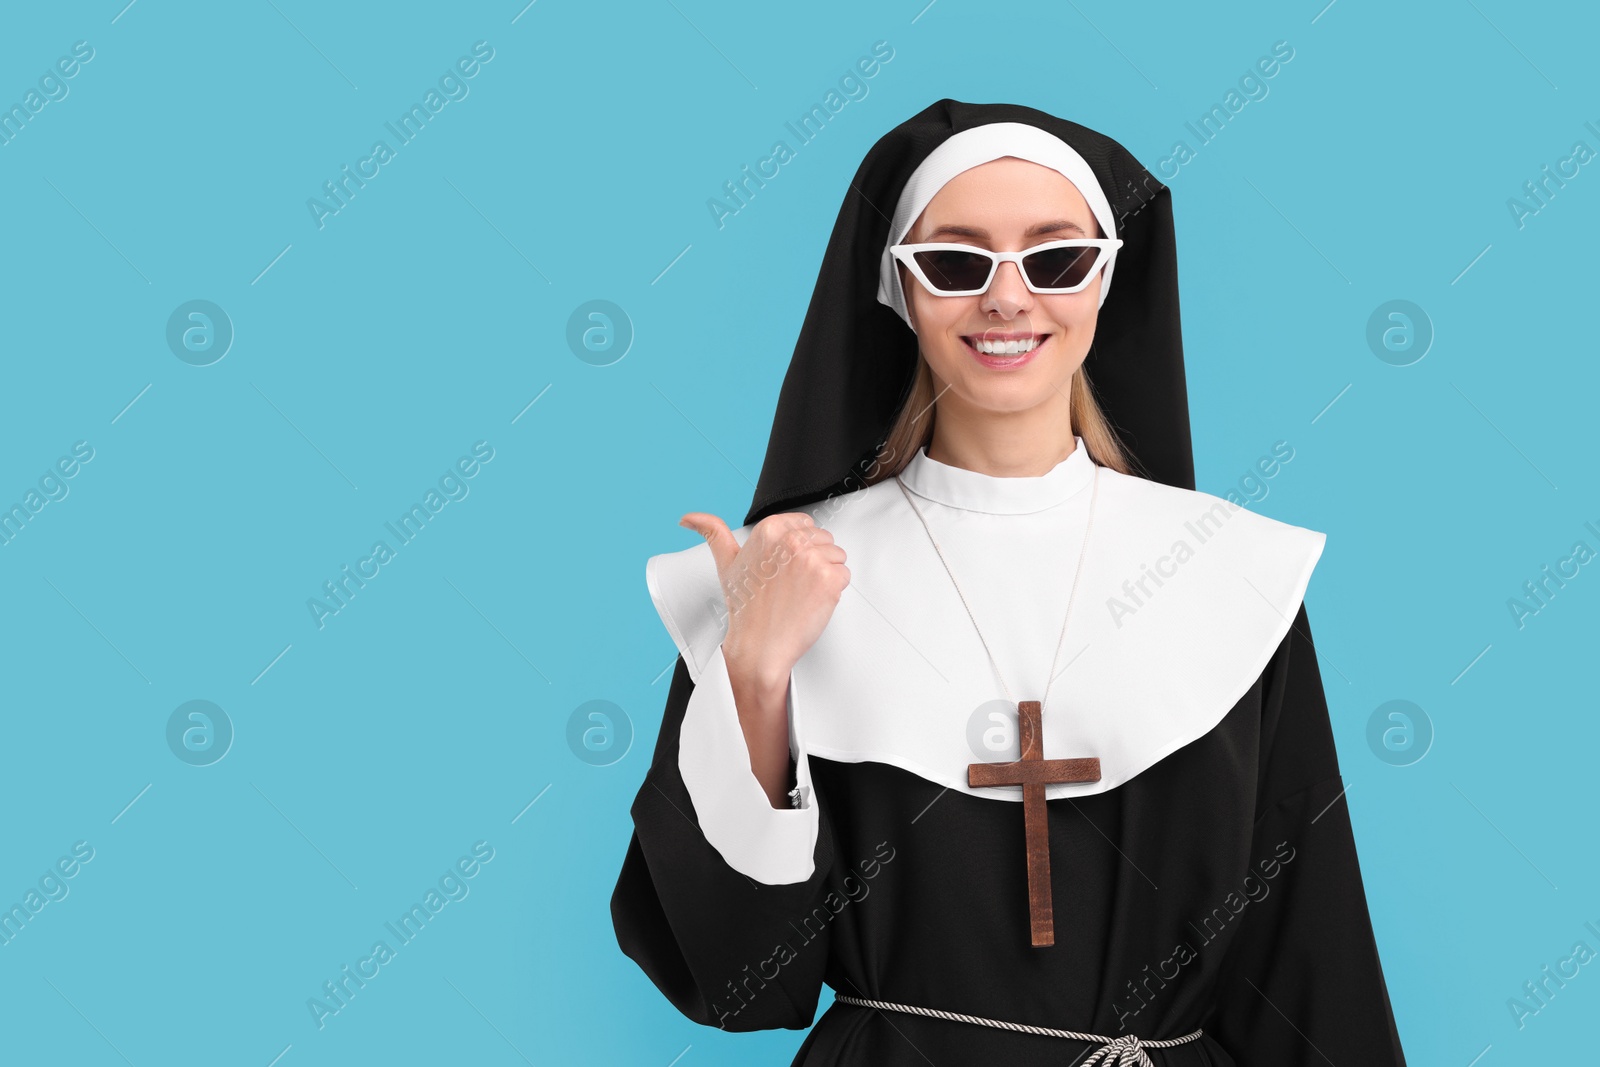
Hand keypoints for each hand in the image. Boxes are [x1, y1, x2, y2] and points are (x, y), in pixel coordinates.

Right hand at [677, 511, 850, 692]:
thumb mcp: (726, 563)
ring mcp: (812, 559)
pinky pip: (845, 574)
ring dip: (824, 575)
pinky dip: (834, 590)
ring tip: (800, 593)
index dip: (799, 548)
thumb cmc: (746, 608)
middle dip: (812, 560)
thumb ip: (712, 532)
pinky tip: (811, 600)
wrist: (759, 647)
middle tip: (790, 584)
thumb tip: (688, 518)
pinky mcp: (830, 578)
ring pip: (836, 556)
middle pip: (823, 539)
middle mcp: (791, 540)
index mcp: (769, 529)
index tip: (784, 567)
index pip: (805, 524)